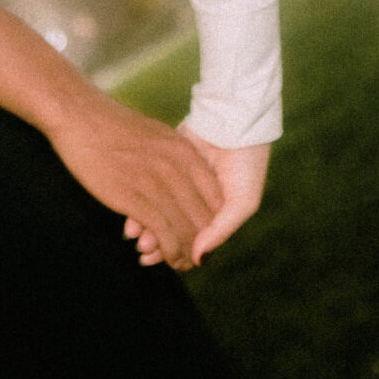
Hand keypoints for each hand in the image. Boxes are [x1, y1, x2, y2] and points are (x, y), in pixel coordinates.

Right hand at [45, 94, 223, 270]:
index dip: (215, 222)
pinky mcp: (134, 198)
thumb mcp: (156, 135)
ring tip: (183, 264)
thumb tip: (182, 177)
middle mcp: (178, 168)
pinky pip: (164, 233)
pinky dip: (168, 252)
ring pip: (186, 229)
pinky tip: (165, 258)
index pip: (216, 197)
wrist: (80, 116)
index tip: (208, 235)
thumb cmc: (112, 125)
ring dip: (187, 253)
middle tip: (197, 257)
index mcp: (185, 151)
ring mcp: (157, 183)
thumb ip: (174, 157)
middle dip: (203, 243)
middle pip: (205, 217)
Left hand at [130, 133, 269, 266]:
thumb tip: (198, 259)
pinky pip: (149, 185)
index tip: (158, 260)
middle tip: (142, 252)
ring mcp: (179, 180)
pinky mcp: (167, 161)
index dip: (175, 251)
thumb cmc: (246, 163)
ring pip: (157, 209)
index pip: (191, 240)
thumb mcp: (243, 201)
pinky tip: (131, 211)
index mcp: (215, 212)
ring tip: (134, 235)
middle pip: (171, 227)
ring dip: (146, 224)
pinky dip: (141, 198)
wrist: (235, 118)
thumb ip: (221, 230)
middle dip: (157, 242)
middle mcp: (195, 198)